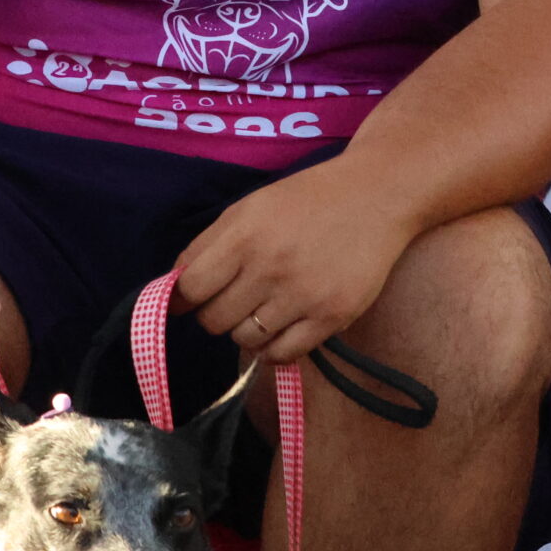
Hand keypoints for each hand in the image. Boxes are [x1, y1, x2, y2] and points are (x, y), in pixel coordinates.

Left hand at [172, 171, 418, 364]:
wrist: (378, 195)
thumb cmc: (308, 200)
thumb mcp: (251, 207)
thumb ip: (208, 245)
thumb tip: (172, 292)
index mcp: (244, 234)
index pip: (190, 289)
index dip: (185, 298)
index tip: (196, 297)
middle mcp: (270, 267)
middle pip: (214, 321)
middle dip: (218, 312)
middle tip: (238, 297)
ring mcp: (303, 295)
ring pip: (246, 340)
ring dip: (248, 329)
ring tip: (266, 308)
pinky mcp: (332, 316)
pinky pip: (283, 354)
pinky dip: (274, 348)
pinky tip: (283, 327)